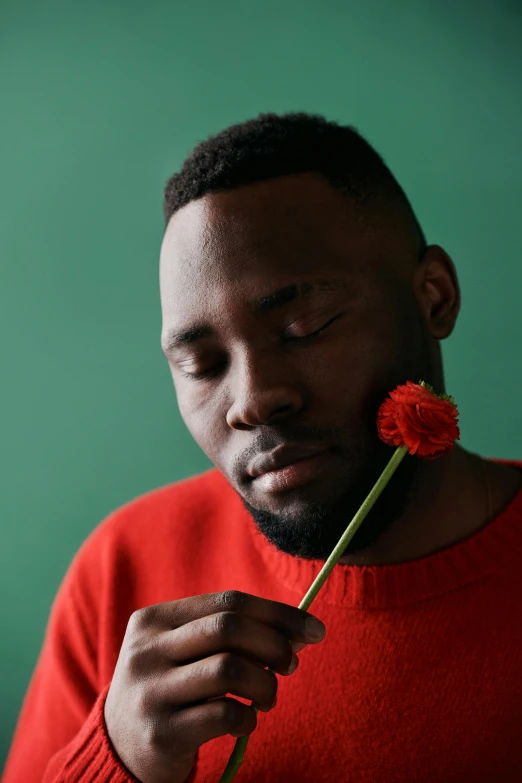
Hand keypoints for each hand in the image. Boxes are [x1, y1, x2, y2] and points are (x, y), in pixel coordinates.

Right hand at [104, 590, 325, 782]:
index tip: (313, 629)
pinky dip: (249, 718)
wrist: (118, 746)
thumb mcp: (185, 651)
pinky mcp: (161, 733)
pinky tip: (246, 721)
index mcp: (154, 619)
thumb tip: (299, 630)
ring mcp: (150, 692)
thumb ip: (230, 636)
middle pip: (229, 628)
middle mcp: (146, 651)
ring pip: (230, 670)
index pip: (228, 602)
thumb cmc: (170, 687)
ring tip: (267, 696)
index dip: (277, 613)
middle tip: (291, 664)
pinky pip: (224, 716)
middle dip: (274, 643)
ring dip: (265, 683)